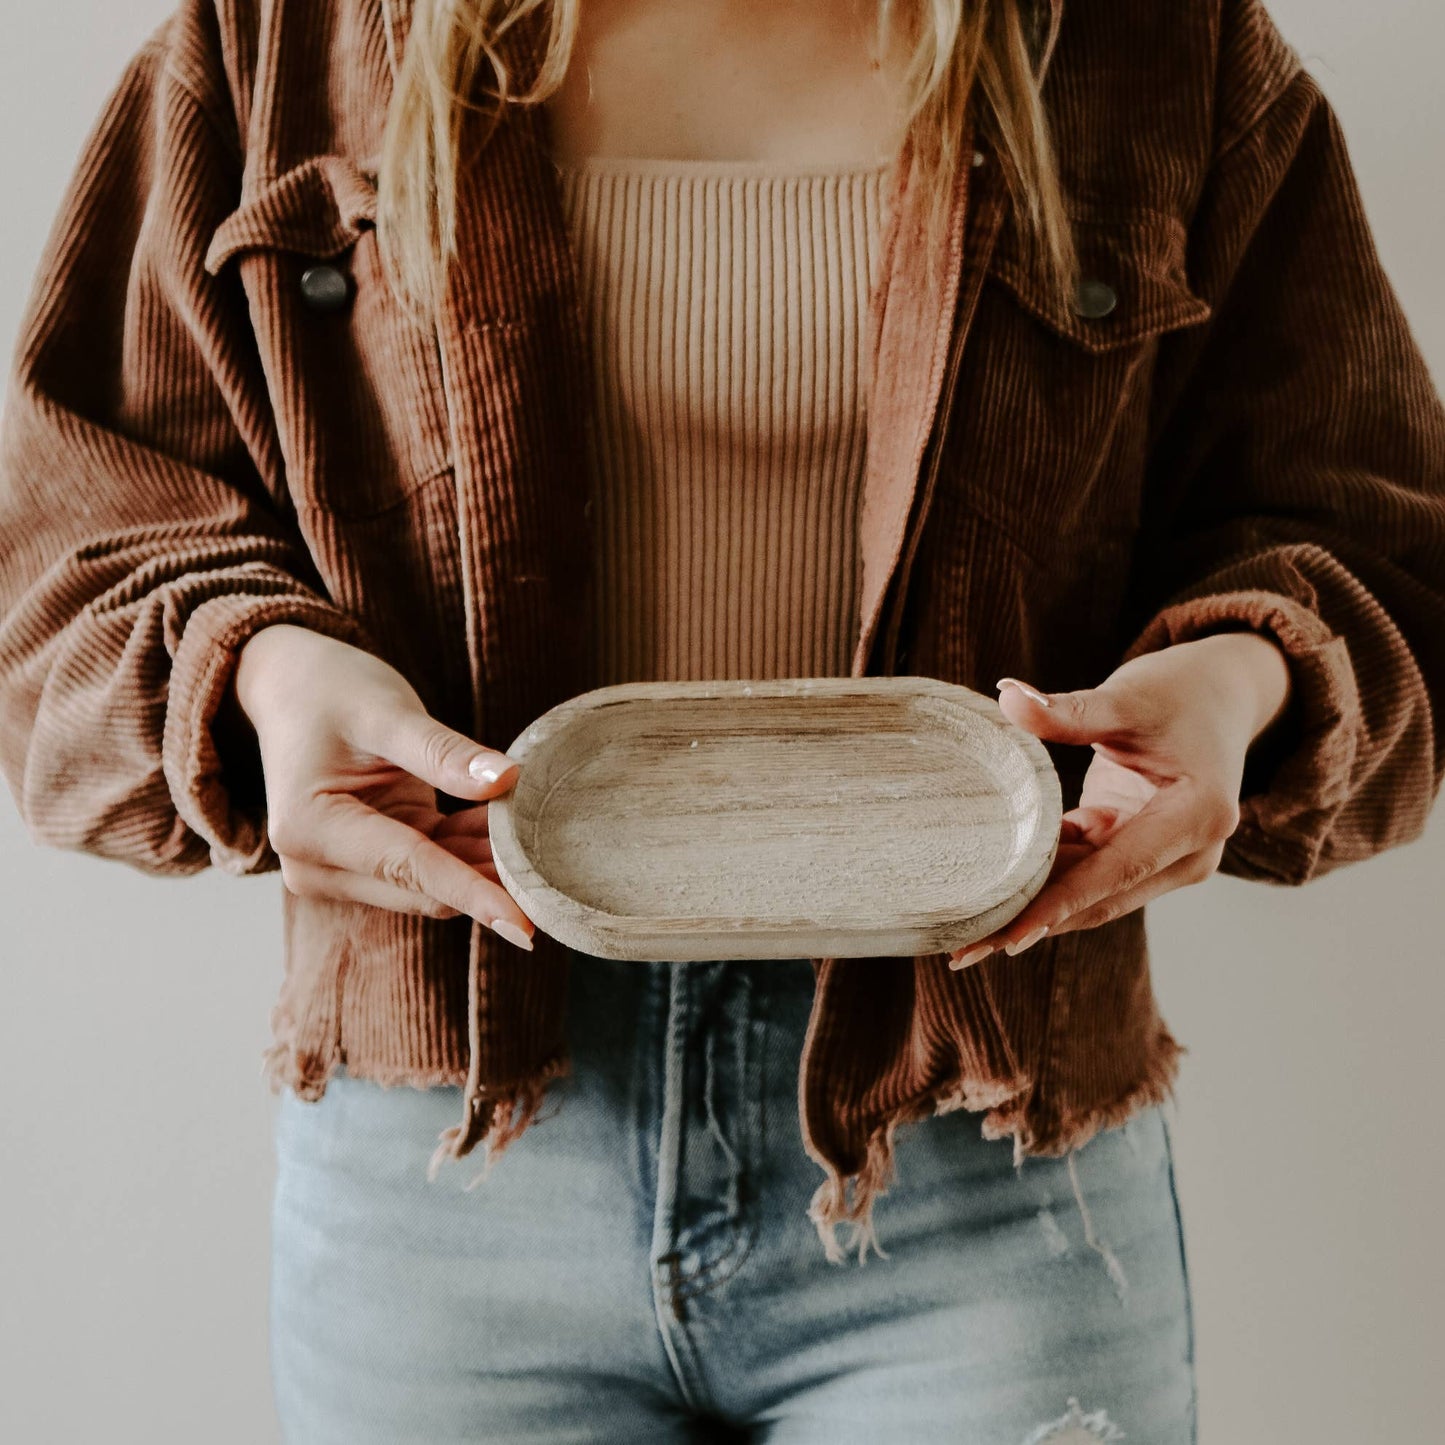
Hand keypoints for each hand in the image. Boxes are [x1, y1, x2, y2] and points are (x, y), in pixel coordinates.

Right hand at [231, 623, 534, 948]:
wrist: (292, 685)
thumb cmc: (329, 689)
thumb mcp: (387, 711)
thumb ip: (444, 753)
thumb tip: (509, 780)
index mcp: (311, 829)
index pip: (410, 869)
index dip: (473, 893)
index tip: (526, 922)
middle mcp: (317, 865)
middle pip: (423, 889)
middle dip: (489, 879)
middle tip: (557, 867)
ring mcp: (342, 868)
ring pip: (432, 884)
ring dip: (483, 865)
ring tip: (539, 839)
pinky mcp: (369, 859)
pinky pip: (431, 866)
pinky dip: (469, 850)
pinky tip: (508, 827)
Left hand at [948, 632, 1291, 967]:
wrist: (1218, 693)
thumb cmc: (1179, 692)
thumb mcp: (1126, 698)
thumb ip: (1069, 710)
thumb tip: (1008, 698)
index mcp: (1197, 819)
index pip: (1116, 871)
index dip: (1059, 904)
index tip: (1009, 936)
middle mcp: (1188, 853)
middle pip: (1099, 899)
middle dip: (1032, 925)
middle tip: (965, 950)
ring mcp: (1165, 858)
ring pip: (1087, 893)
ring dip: (1030, 910)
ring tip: (965, 937)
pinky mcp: (1138, 850)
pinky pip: (1084, 872)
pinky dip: (1041, 880)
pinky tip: (990, 896)